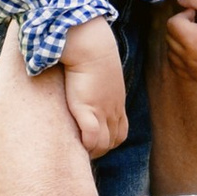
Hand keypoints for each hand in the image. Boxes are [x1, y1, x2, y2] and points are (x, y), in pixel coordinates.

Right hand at [58, 15, 128, 157]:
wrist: (91, 46)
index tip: (94, 142)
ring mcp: (102, 111)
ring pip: (103, 144)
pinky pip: (91, 138)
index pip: (120, 132)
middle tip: (84, 148)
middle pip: (113, 141)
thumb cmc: (92, 53)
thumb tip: (84, 79)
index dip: (108, 141)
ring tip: (78, 149)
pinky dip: (86, 145)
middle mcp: (113, 110)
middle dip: (100, 148)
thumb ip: (96, 81)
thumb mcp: (100, 72)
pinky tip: (76, 143)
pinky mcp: (88, 110)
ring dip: (92, 150)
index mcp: (117, 102)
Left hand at [162, 0, 196, 89]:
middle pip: (170, 37)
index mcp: (192, 40)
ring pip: (171, 51)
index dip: (186, 14)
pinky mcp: (196, 77)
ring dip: (181, 42)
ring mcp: (192, 71)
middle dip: (183, 27)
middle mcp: (189, 59)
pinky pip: (176, 66)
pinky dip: (181, 57)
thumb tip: (179, 2)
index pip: (172, 22)